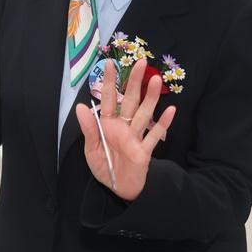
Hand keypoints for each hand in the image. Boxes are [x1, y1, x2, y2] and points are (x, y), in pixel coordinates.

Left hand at [75, 58, 175, 201]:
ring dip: (150, 98)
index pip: (108, 99)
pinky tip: (171, 109)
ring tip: (156, 80)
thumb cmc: (104, 166)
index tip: (110, 64)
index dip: (109, 82)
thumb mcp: (91, 150)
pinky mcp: (145, 151)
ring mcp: (136, 137)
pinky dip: (163, 124)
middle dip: (135, 82)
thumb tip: (81, 106)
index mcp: (107, 125)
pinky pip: (154, 136)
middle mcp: (123, 127)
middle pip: (130, 101)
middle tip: (141, 62)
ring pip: (144, 114)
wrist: (119, 188)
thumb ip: (88, 129)